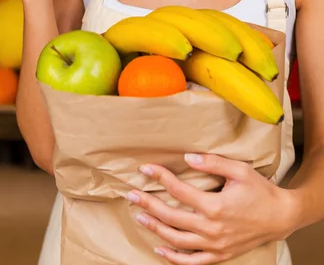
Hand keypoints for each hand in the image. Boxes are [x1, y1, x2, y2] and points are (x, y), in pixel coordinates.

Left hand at [126, 154, 298, 263]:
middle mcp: (211, 228)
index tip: (145, 169)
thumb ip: (212, 163)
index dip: (160, 177)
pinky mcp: (219, 255)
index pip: (179, 190)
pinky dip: (174, 258)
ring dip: (155, 229)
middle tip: (131, 195)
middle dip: (148, 205)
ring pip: (177, 240)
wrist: (280, 217)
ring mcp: (214, 245)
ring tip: (139, 217)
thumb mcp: (239, 171)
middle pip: (171, 217)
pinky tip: (159, 249)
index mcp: (214, 206)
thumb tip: (187, 157)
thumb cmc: (260, 191)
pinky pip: (192, 261)